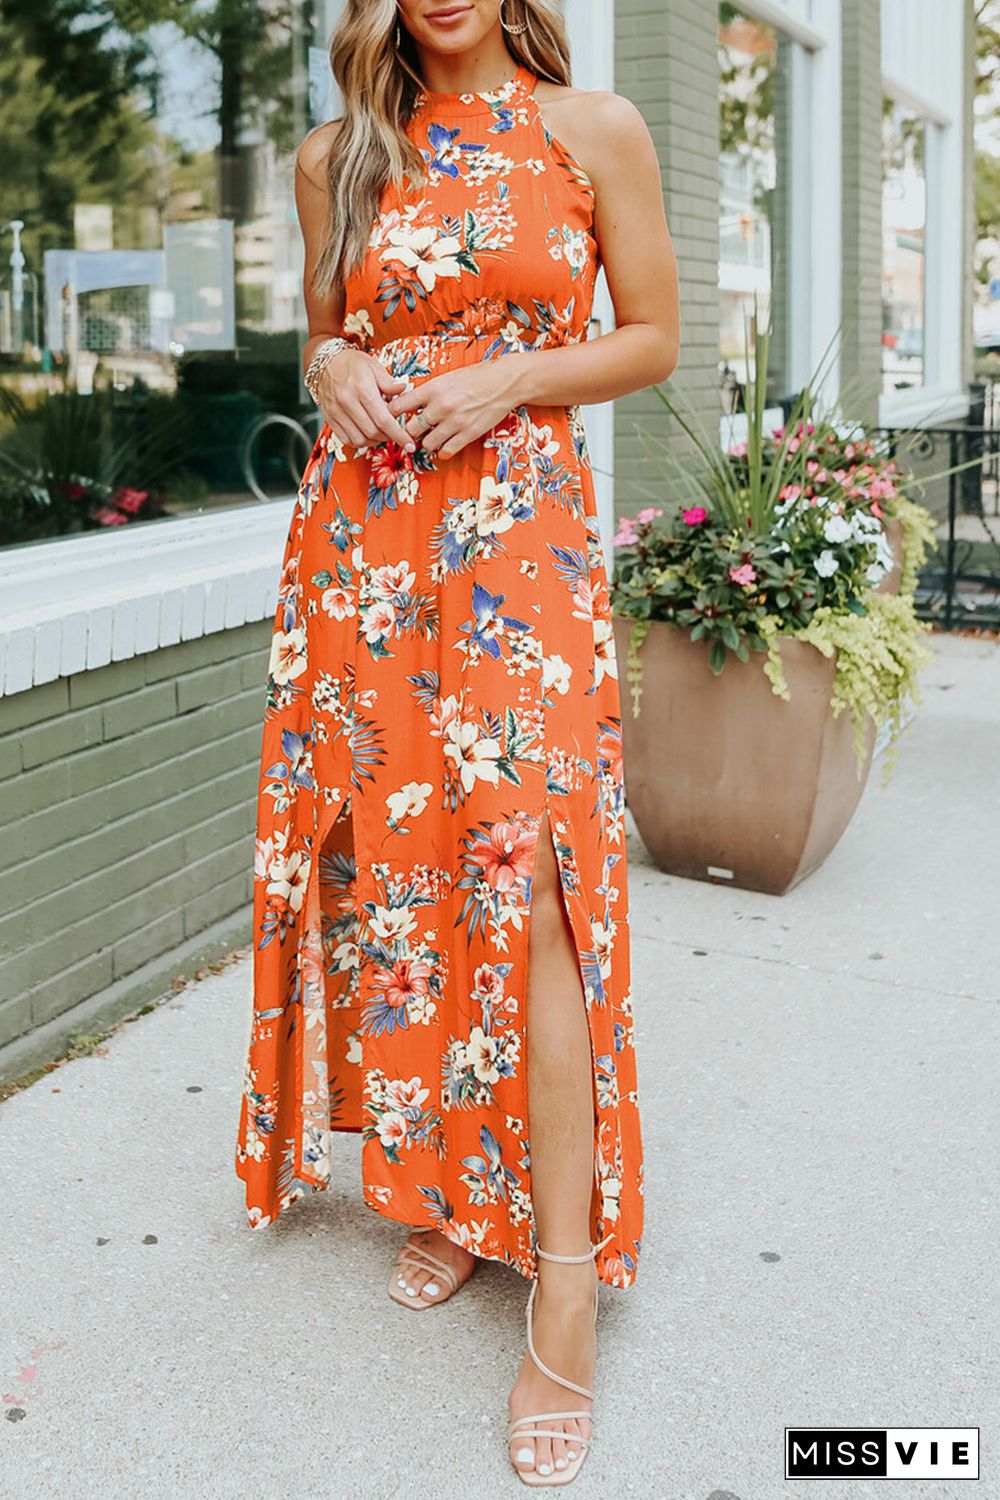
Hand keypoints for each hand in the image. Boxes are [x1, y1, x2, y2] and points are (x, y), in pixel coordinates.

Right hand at [317, 347, 415, 452]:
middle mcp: (347, 401)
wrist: (324, 362)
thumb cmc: (352, 363)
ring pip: (360, 439)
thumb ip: (389, 382)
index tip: (409, 444)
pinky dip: (360, 441)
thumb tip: (403, 389)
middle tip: (396, 434)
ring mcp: (336, 411)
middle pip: (372, 432)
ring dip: (374, 441)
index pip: (383, 420)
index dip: (398, 435)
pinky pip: (346, 439)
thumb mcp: (374, 366)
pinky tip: (367, 434)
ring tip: (381, 433)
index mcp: (362, 388)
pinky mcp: (330, 418)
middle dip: (388, 437)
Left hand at [387, 360, 524, 459]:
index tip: (394, 419)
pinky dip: (442, 451)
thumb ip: (428, 392)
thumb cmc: (476, 377)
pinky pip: (445, 452)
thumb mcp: (447, 378)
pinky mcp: (468, 434)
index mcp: (432, 389)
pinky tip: (445, 444)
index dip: (392, 415)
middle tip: (413, 433)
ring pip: (427, 443)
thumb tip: (409, 404)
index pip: (399, 406)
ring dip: (428, 442)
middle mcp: (440, 406)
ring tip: (433, 436)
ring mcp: (454, 422)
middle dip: (410, 433)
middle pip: (410, 429)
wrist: (504, 382)